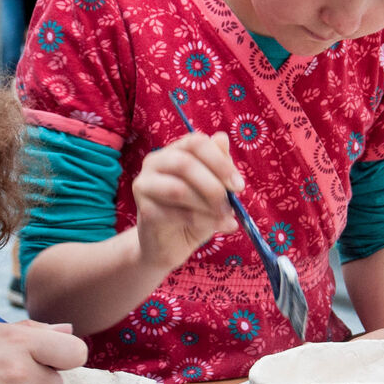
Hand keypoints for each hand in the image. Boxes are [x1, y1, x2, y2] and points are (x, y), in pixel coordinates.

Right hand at [131, 132, 241, 270]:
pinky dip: (202, 221)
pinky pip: (176, 213)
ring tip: (225, 218)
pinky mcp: (144, 209)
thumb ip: (218, 166)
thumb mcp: (213, 189)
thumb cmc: (194, 213)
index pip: (195, 142)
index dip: (220, 162)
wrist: (171, 245)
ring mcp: (145, 184)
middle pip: (185, 163)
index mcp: (174, 151)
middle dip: (214, 185)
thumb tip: (222, 138)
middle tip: (232, 205)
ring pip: (179, 189)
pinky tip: (216, 227)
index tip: (238, 185)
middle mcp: (155, 162)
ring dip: (208, 205)